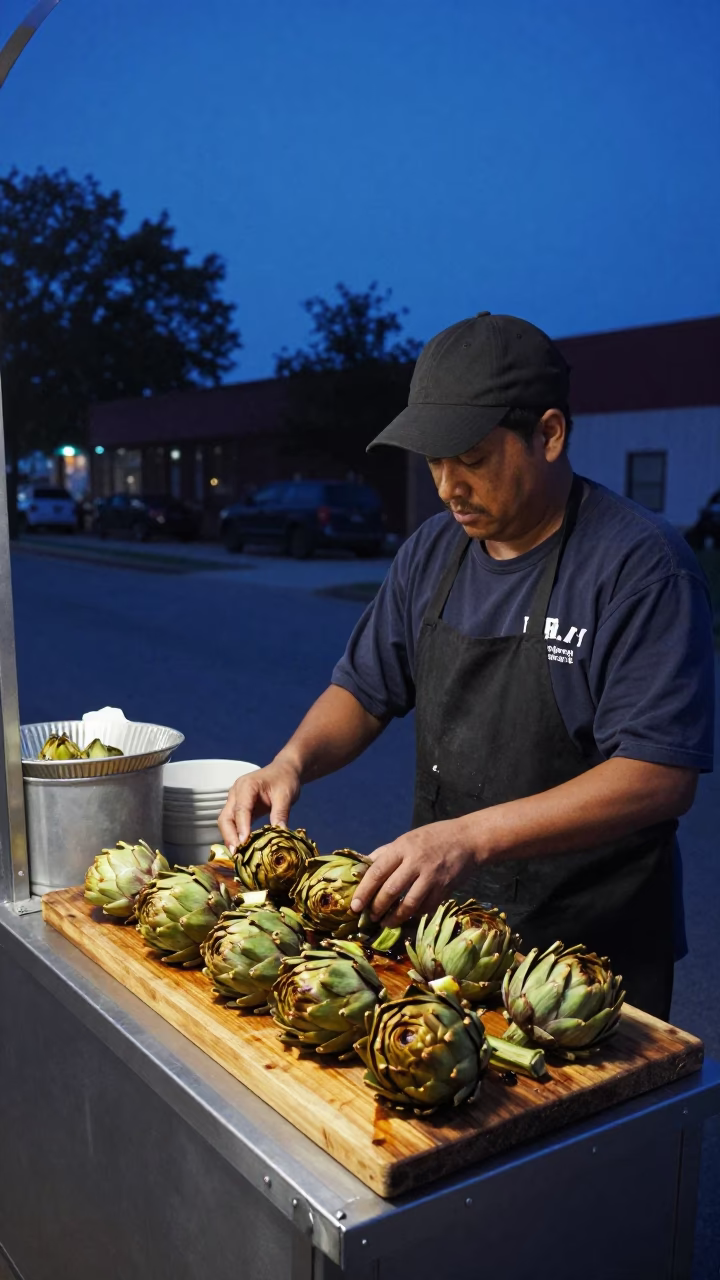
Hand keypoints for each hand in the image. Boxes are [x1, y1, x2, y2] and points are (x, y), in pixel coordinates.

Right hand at [218, 759, 302, 851]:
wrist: (284, 770)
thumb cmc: (284, 779)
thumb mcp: (286, 795)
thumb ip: (281, 813)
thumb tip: (280, 834)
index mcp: (246, 786)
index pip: (241, 809)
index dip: (241, 827)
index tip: (243, 843)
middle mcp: (236, 793)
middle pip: (225, 817)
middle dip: (229, 836)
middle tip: (237, 854)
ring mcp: (235, 800)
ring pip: (226, 821)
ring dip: (230, 838)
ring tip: (238, 855)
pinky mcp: (238, 808)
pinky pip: (233, 823)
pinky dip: (235, 836)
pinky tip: (242, 849)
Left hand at [350, 820, 476, 925]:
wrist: (468, 839)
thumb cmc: (432, 838)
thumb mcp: (406, 839)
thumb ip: (384, 854)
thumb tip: (361, 869)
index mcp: (402, 847)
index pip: (377, 871)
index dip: (364, 891)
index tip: (355, 906)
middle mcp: (416, 862)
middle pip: (391, 889)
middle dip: (377, 907)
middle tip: (370, 917)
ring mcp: (432, 876)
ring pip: (409, 903)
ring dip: (395, 917)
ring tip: (386, 923)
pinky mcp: (445, 888)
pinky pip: (427, 907)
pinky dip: (415, 915)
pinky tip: (408, 918)